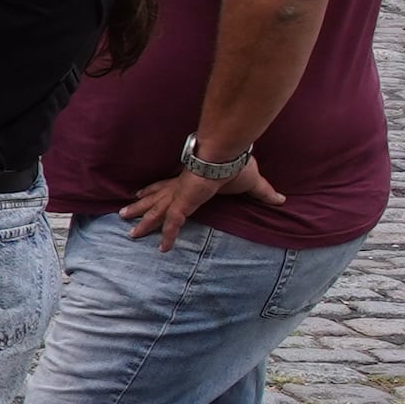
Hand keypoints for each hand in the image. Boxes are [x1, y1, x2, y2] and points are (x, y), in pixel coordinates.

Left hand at [119, 152, 275, 243]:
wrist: (227, 155)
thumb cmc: (237, 163)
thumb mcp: (251, 182)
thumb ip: (263, 193)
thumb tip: (281, 199)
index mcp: (191, 180)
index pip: (169, 187)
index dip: (155, 191)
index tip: (142, 193)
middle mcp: (180, 187)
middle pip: (155, 199)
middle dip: (140, 207)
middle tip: (123, 214)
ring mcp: (180, 195)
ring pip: (156, 211)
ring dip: (143, 221)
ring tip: (129, 232)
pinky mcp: (184, 203)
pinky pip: (173, 224)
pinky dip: (168, 236)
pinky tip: (163, 249)